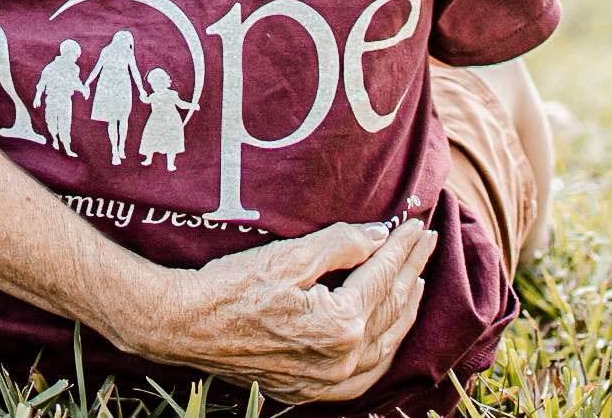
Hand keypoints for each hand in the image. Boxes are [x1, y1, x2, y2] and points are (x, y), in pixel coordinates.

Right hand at [125, 218, 435, 404]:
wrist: (185, 325)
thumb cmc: (230, 287)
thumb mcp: (288, 256)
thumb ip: (340, 244)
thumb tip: (381, 236)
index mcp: (340, 325)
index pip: (383, 277)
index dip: (402, 247)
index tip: (416, 223)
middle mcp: (341, 360)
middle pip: (391, 309)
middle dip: (411, 271)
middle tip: (426, 242)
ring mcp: (327, 380)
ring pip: (385, 346)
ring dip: (405, 311)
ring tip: (417, 282)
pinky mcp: (311, 388)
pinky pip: (365, 376)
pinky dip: (384, 351)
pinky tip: (389, 336)